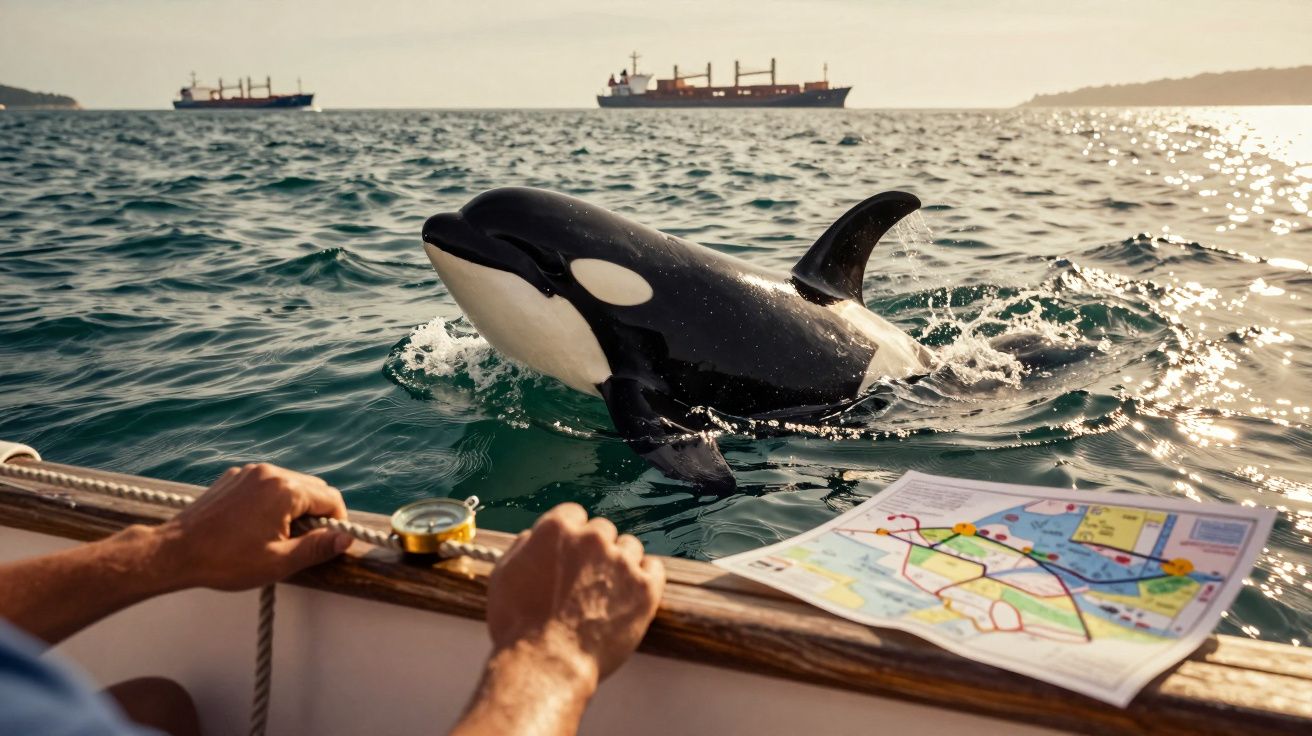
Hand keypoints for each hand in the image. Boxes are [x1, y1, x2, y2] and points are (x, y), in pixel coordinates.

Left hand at [156, 463, 352, 590]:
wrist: (174, 552)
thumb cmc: (226, 560)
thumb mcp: (278, 561)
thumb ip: (317, 547)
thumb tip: (347, 537)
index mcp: (285, 490)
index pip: (331, 498)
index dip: (337, 522)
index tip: (329, 543)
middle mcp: (269, 472)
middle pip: (313, 488)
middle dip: (316, 514)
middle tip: (302, 543)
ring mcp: (249, 472)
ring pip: (290, 484)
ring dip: (295, 507)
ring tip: (277, 536)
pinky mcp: (234, 477)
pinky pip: (266, 484)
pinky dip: (272, 500)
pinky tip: (256, 525)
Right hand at [486, 503, 664, 687]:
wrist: (547, 664)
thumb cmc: (518, 626)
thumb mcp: (502, 576)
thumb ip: (523, 547)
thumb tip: (532, 536)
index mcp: (557, 529)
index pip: (573, 514)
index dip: (570, 536)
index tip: (570, 554)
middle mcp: (592, 538)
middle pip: (602, 531)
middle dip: (595, 551)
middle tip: (586, 579)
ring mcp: (622, 562)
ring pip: (629, 547)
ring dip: (620, 563)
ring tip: (608, 591)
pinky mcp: (645, 588)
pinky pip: (654, 568)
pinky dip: (645, 577)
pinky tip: (633, 592)